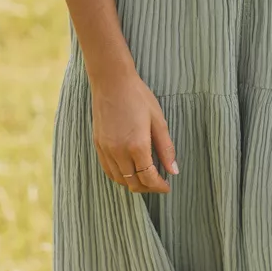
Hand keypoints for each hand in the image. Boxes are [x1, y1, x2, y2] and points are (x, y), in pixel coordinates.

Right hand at [89, 64, 177, 193]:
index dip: (159, 186)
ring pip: (119, 179)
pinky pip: (108, 170)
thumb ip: (166, 148)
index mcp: (137, 146)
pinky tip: (128, 172)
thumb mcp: (158, 120)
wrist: (112, 82)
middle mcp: (119, 152)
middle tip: (158, 184)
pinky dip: (119, 176)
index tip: (167, 186)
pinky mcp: (98, 145)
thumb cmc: (138, 97)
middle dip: (148, 188)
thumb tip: (174, 171)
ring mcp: (106, 149)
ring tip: (145, 179)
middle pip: (133, 183)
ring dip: (133, 184)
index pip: (149, 178)